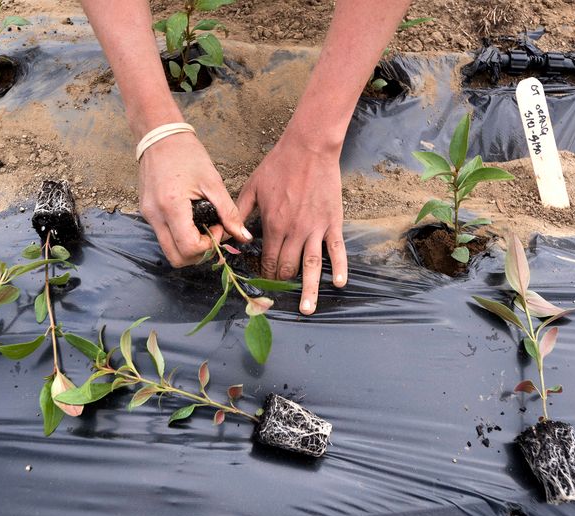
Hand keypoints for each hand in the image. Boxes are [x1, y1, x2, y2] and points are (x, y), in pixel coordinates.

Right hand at [138, 132, 250, 266]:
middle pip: (176, 258)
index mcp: (172, 206)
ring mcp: (148, 216)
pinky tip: (191, 220)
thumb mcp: (213, 182)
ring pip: (168, 250)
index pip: (189, 248)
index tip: (218, 227)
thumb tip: (243, 236)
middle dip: (198, 254)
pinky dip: (180, 236)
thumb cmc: (187, 154)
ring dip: (188, 247)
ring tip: (202, 225)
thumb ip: (229, 212)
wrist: (160, 136)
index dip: (208, 246)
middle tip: (211, 233)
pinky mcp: (147, 213)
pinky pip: (164, 237)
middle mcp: (155, 216)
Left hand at [237, 134, 346, 314]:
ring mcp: (316, 228)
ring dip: (309, 290)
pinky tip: (339, 283)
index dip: (266, 274)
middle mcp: (295, 231)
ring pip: (312, 266)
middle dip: (282, 282)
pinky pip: (337, 249)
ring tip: (308, 309)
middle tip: (281, 292)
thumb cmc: (278, 165)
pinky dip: (339, 267)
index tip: (265, 282)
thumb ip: (240, 214)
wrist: (309, 148)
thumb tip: (235, 237)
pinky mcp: (333, 222)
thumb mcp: (252, 187)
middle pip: (288, 266)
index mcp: (274, 224)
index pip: (268, 259)